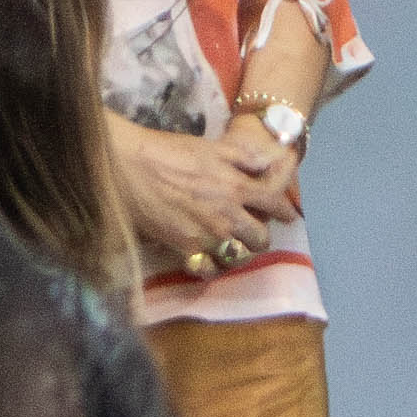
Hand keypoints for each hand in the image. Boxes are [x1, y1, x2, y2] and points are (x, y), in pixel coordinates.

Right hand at [115, 120, 299, 275]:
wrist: (128, 168)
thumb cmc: (168, 151)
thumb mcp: (211, 147)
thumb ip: (244, 157)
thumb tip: (269, 163)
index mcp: (236, 186)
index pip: (275, 204)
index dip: (285, 210)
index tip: (288, 214)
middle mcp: (227, 216)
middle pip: (261, 238)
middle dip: (262, 235)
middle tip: (254, 230)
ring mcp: (207, 236)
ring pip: (239, 257)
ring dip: (240, 252)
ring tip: (234, 246)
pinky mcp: (185, 249)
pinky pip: (209, 269)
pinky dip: (213, 267)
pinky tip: (210, 260)